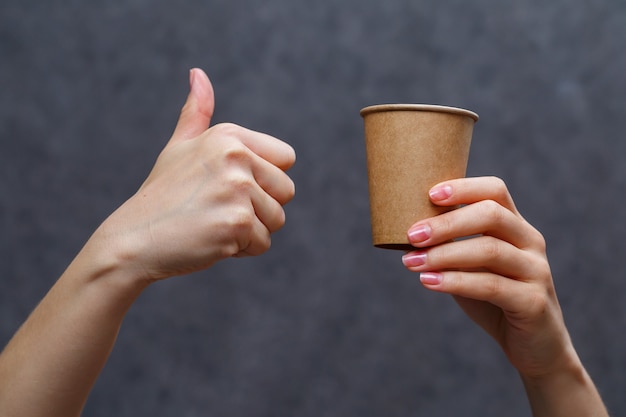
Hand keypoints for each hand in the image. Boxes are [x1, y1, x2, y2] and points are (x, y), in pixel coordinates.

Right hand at [94, 68, 295, 281]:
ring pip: (277, 219)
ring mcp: (237, 190)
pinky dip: (241, 250)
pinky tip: (210, 240)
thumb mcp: (179, 147)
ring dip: (251, 231)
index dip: (264, 179)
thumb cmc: (162, 194)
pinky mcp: (236, 223)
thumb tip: (198, 73)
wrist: (135, 239)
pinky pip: (263, 243)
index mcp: (229, 135)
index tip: (230, 185)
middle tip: (220, 208)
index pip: (286, 158)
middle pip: (287, 191)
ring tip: (214, 223)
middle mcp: (236, 157)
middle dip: (261, 207)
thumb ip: (196, 113)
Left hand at [401, 177, 572, 377]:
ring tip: (411, 262)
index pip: (495, 190)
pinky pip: (491, 286)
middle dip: (446, 223)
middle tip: (412, 235)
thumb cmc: (495, 299)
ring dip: (444, 254)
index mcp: (516, 226)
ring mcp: (536, 270)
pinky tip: (429, 282)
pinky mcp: (533, 302)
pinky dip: (455, 281)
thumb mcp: (473, 266)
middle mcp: (530, 242)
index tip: (429, 194)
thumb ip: (452, 246)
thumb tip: (407, 231)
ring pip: (489, 250)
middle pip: (491, 214)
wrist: (535, 346)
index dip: (463, 187)